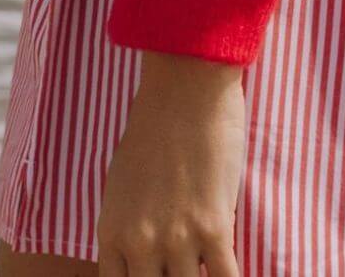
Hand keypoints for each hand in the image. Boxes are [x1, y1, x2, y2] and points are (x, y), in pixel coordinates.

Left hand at [97, 50, 245, 276]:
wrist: (184, 86)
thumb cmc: (152, 122)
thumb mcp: (121, 180)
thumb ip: (128, 222)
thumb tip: (139, 250)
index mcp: (112, 232)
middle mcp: (140, 244)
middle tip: (182, 271)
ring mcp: (178, 239)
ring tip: (207, 268)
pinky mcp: (214, 227)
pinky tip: (231, 273)